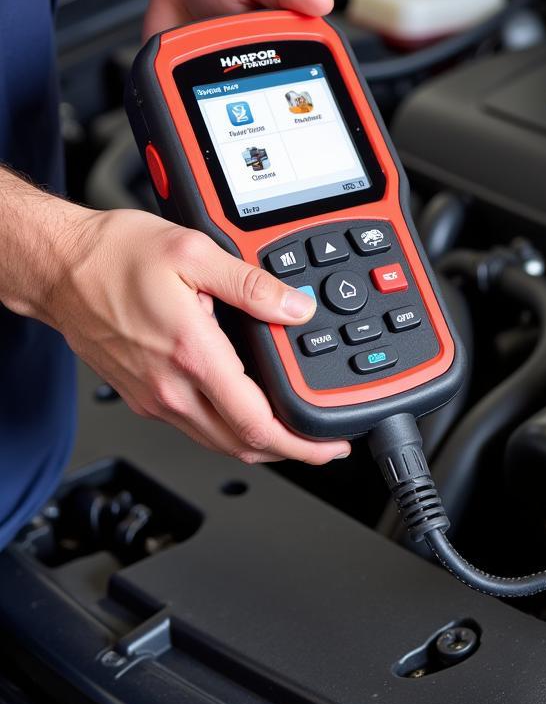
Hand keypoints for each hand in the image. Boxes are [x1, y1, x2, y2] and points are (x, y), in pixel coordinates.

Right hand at [44, 207, 351, 464]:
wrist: (58, 268)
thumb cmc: (113, 256)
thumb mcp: (194, 251)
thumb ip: (252, 284)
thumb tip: (295, 309)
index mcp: (192, 354)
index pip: (256, 423)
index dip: (301, 445)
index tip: (329, 448)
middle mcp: (170, 387)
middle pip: (240, 445)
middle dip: (289, 452)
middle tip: (322, 446)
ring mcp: (154, 397)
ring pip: (216, 442)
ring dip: (258, 445)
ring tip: (292, 432)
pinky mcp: (142, 395)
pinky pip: (195, 427)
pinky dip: (229, 430)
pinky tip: (246, 412)